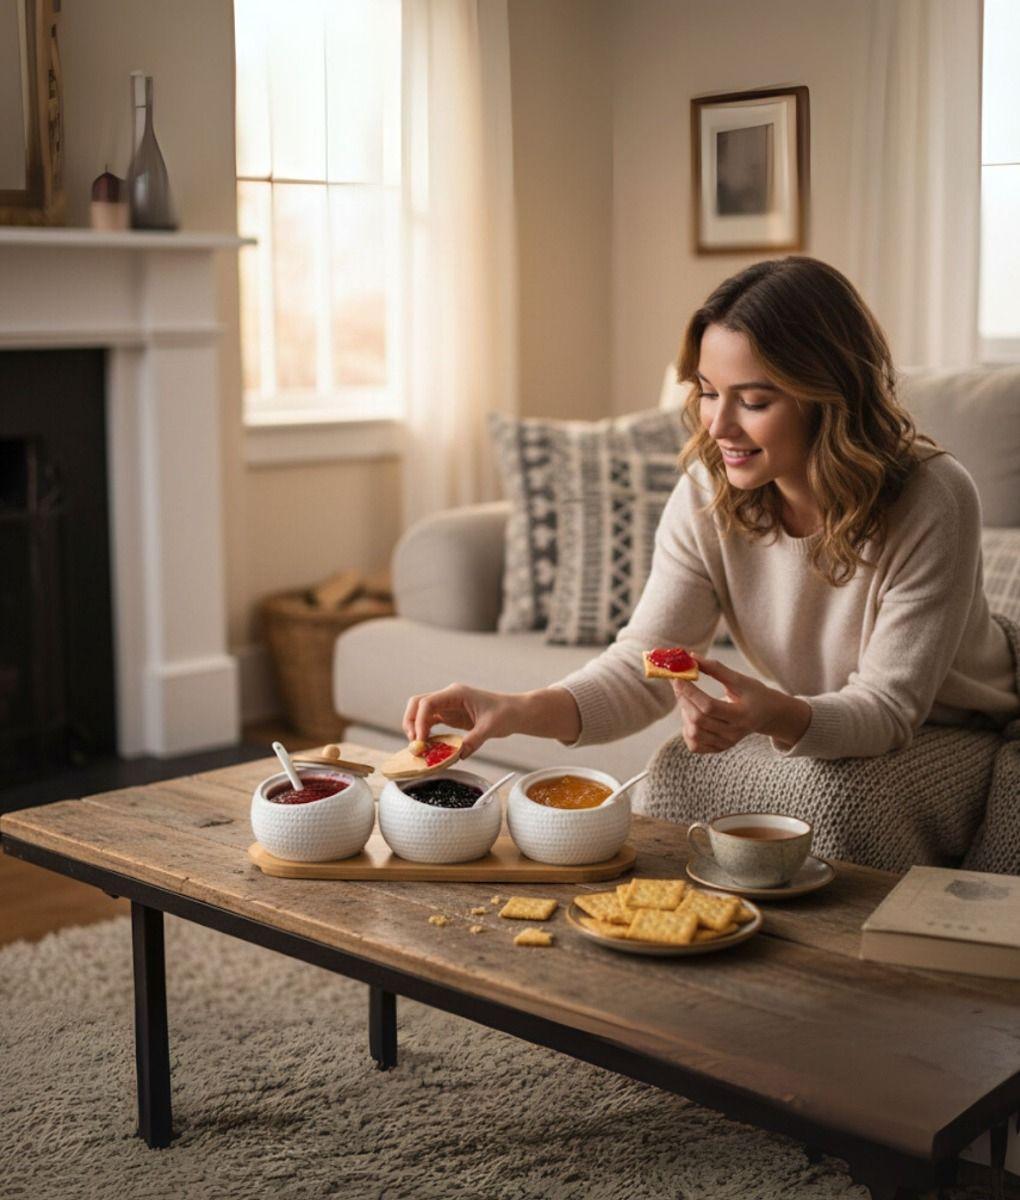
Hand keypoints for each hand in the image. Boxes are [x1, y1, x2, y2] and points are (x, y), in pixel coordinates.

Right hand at [402, 684, 517, 758]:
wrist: (514, 712)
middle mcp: (448, 697)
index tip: (420, 740)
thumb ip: (473, 741)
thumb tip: (458, 755)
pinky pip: (430, 722)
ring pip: (421, 713)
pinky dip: (425, 733)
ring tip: (419, 747)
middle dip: (411, 722)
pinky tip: (428, 746)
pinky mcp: (449, 716)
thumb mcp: (490, 728)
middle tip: (414, 743)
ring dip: (416, 729)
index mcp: (456, 693)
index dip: (419, 721)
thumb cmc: (505, 713)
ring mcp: (447, 706)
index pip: (428, 703)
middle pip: (417, 704)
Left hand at [671, 653, 774, 754]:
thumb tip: (692, 657)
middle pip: (699, 720)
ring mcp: (726, 743)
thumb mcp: (740, 679)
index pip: (709, 706)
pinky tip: (692, 716)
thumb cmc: (754, 694)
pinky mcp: (719, 748)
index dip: (690, 692)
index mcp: (742, 715)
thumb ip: (716, 669)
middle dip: (684, 700)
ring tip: (689, 700)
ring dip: (684, 713)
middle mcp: (734, 733)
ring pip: (693, 733)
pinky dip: (687, 730)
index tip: (678, 678)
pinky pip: (694, 745)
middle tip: (678, 684)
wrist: (768, 715)